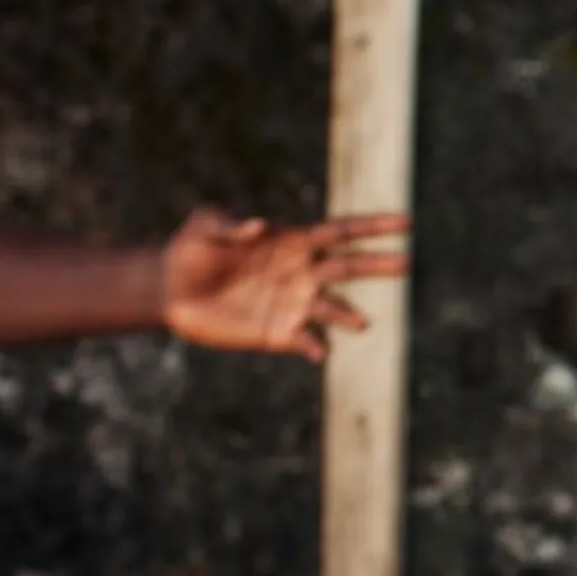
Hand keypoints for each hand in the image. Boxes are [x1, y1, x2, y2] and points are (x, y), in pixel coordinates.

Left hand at [161, 208, 409, 360]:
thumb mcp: (203, 227)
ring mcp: (294, 305)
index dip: (374, 226)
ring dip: (347, 315)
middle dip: (378, 265)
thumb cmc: (190, 250)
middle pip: (349, 268)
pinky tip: (319, 353)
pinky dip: (316, 348)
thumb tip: (261, 226)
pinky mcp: (278, 334)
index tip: (407, 222)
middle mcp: (302, 273)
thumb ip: (229, 224)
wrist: (170, 293)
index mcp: (294, 242)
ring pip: (333, 309)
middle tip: (407, 263)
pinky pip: (307, 342)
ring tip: (361, 323)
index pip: (342, 232)